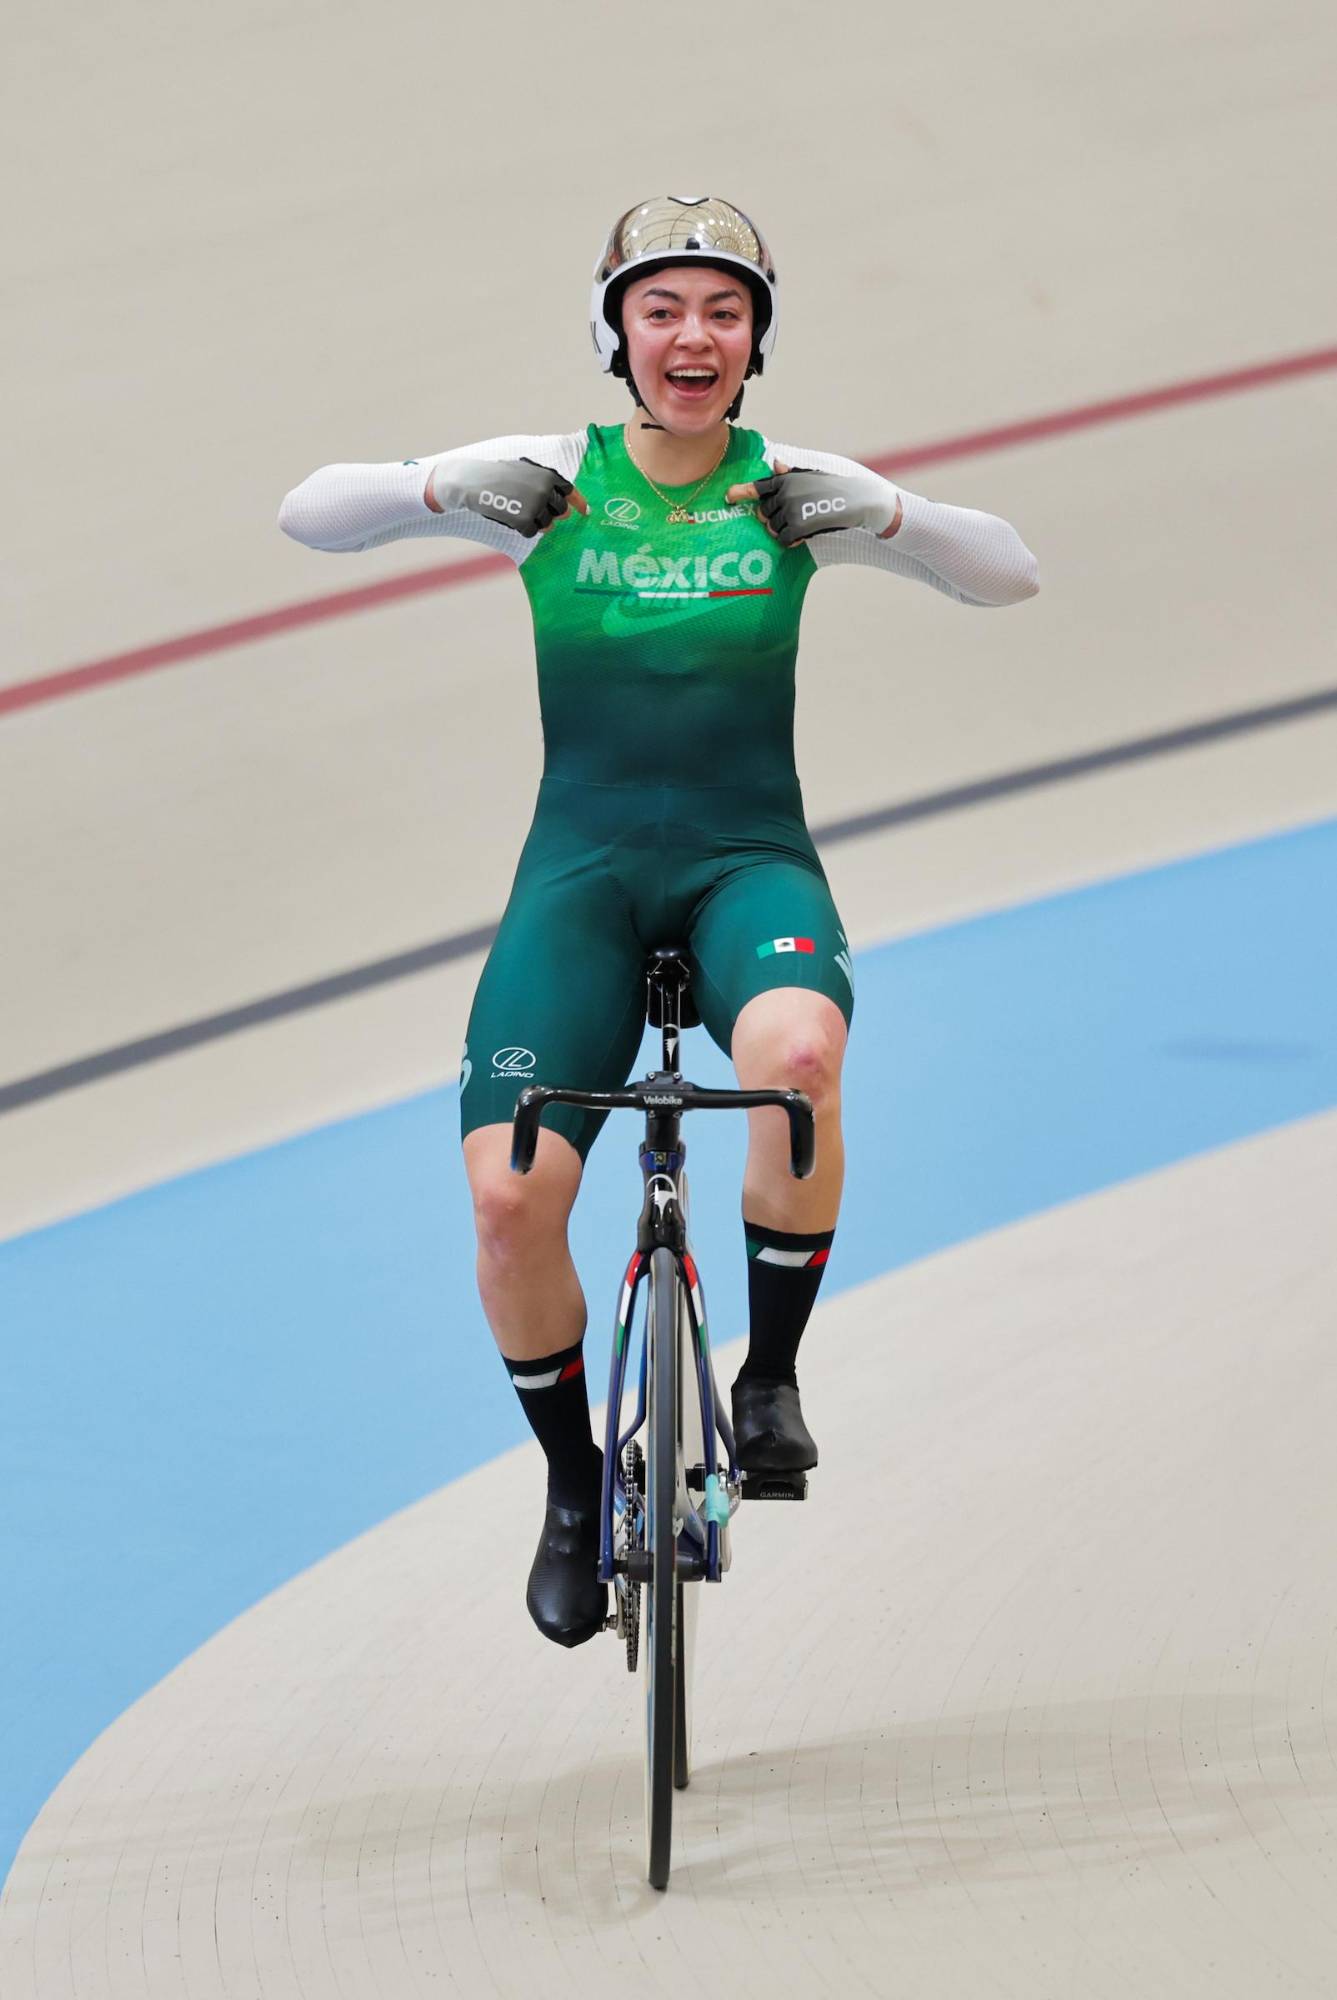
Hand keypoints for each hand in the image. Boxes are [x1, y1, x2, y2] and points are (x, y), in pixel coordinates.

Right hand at [425, 455, 588, 536]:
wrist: (475, 482)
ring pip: (548, 525)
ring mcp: (537, 506)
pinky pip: (532, 533)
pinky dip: (523, 529)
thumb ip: (544, 481)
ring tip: (518, 511)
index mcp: (547, 475)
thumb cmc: (498, 475)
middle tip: (535, 511)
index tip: (585, 512)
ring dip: (536, 522)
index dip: (578, 503)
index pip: (570, 492)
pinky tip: (511, 517)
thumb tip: (563, 498)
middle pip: (561, 512)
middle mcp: (546, 491)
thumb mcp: (524, 468)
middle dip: (552, 514)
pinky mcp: (526, 521)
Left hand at [726, 462, 900, 545]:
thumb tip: (774, 463)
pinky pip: (784, 539)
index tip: (728, 497)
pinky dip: (791, 541)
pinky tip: (802, 537)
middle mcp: (784, 492)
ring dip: (784, 531)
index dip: (741, 492)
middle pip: (764, 513)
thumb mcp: (811, 477)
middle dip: (773, 519)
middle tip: (793, 519)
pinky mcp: (797, 525)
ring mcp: (790, 509)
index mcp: (786, 478)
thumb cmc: (835, 489)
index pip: (758, 486)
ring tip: (803, 525)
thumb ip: (790, 474)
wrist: (858, 500)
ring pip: (773, 528)